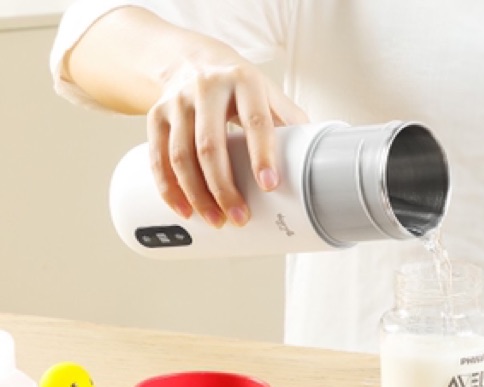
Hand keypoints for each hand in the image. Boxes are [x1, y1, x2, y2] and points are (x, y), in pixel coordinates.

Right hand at [147, 55, 306, 226]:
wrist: (191, 60)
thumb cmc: (239, 87)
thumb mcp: (268, 95)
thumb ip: (290, 124)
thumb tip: (318, 163)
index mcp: (244, 82)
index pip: (254, 121)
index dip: (262, 155)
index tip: (269, 185)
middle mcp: (207, 88)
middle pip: (211, 146)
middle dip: (224, 188)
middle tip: (239, 218)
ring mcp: (177, 101)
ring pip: (181, 156)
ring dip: (197, 195)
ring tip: (215, 221)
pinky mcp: (155, 115)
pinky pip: (158, 157)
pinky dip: (168, 188)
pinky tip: (183, 210)